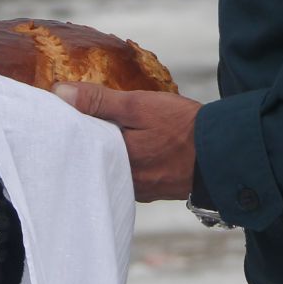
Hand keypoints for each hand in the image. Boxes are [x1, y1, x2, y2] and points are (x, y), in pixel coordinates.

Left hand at [54, 82, 200, 201]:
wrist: (223, 154)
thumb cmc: (182, 127)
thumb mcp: (139, 105)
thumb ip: (99, 101)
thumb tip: (59, 93)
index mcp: (113, 159)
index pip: (76, 145)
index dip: (68, 127)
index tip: (59, 111)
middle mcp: (121, 181)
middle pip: (91, 159)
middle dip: (85, 141)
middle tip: (78, 119)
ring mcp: (137, 189)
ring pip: (109, 167)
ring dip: (105, 150)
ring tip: (102, 129)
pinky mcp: (151, 190)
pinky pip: (126, 174)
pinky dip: (123, 159)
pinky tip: (128, 145)